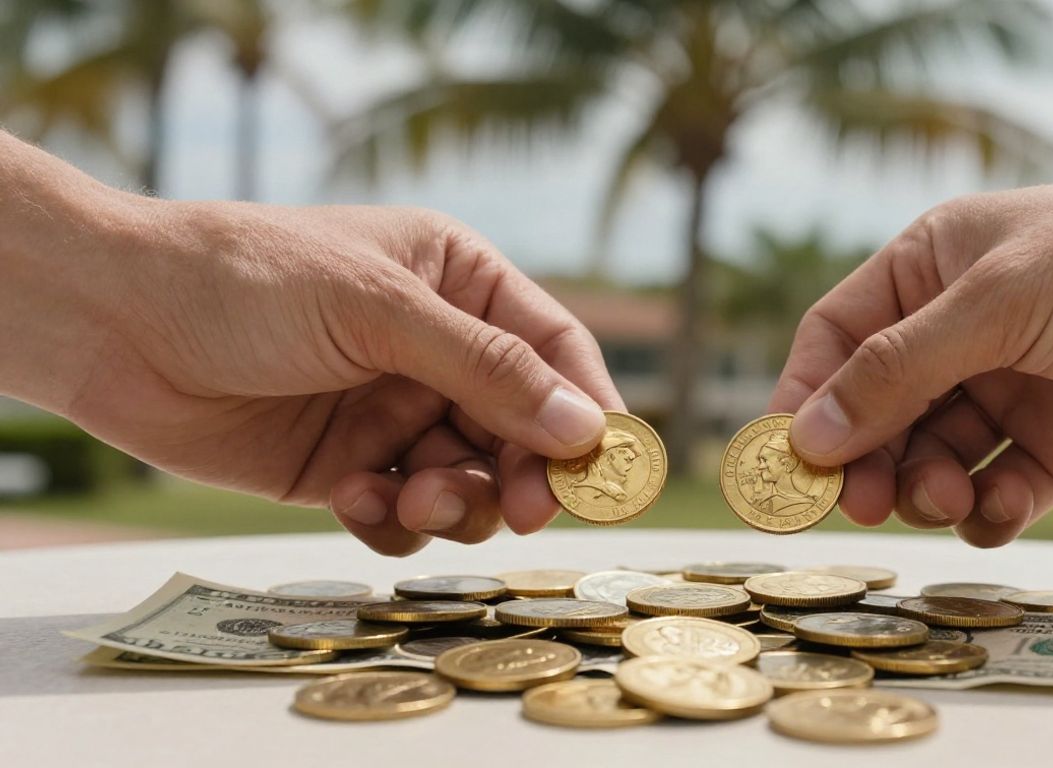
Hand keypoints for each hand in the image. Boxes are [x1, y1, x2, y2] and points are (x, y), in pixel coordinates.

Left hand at [48, 198, 620, 554]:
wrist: (115, 323)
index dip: (588, 413)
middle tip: (518, 512)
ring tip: (409, 500)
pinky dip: (388, 521)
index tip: (604, 475)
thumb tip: (587, 428)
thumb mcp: (379, 310)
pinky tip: (348, 497)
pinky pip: (401, 515)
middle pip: (523, 429)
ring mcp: (393, 412)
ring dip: (453, 503)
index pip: (555, 350)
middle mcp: (437, 349)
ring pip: (469, 481)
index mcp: (459, 282)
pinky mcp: (348, 468)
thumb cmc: (248, 280)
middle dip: (520, 474)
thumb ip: (486, 369)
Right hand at [771, 126, 1052, 546]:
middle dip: (864, 460)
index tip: (781, 463)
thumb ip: (897, 371)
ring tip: (948, 495)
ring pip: (930, 461)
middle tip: (861, 505)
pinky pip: (997, 494)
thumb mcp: (996, 303)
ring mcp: (1009, 394)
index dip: (803, 398)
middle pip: (875, 412)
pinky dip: (988, 511)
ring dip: (926, 488)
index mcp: (931, 270)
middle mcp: (960, 334)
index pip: (837, 339)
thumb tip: (806, 434)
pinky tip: (1003, 505)